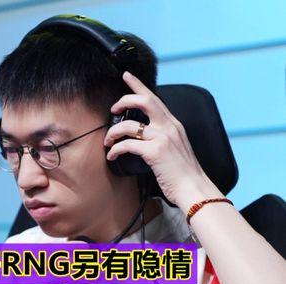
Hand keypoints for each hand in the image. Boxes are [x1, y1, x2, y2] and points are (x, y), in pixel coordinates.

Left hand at [104, 71, 218, 210]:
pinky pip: (127, 145)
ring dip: (113, 132)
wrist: (194, 188)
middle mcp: (169, 126)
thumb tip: (144, 136)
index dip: (138, 84)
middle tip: (113, 109)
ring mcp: (162, 138)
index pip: (154, 98)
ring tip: (108, 141)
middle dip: (124, 100)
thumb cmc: (183, 173)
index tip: (126, 76)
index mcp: (174, 124)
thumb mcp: (176, 147)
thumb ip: (163, 137)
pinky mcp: (154, 152)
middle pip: (143, 100)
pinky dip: (115, 149)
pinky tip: (112, 155)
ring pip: (129, 125)